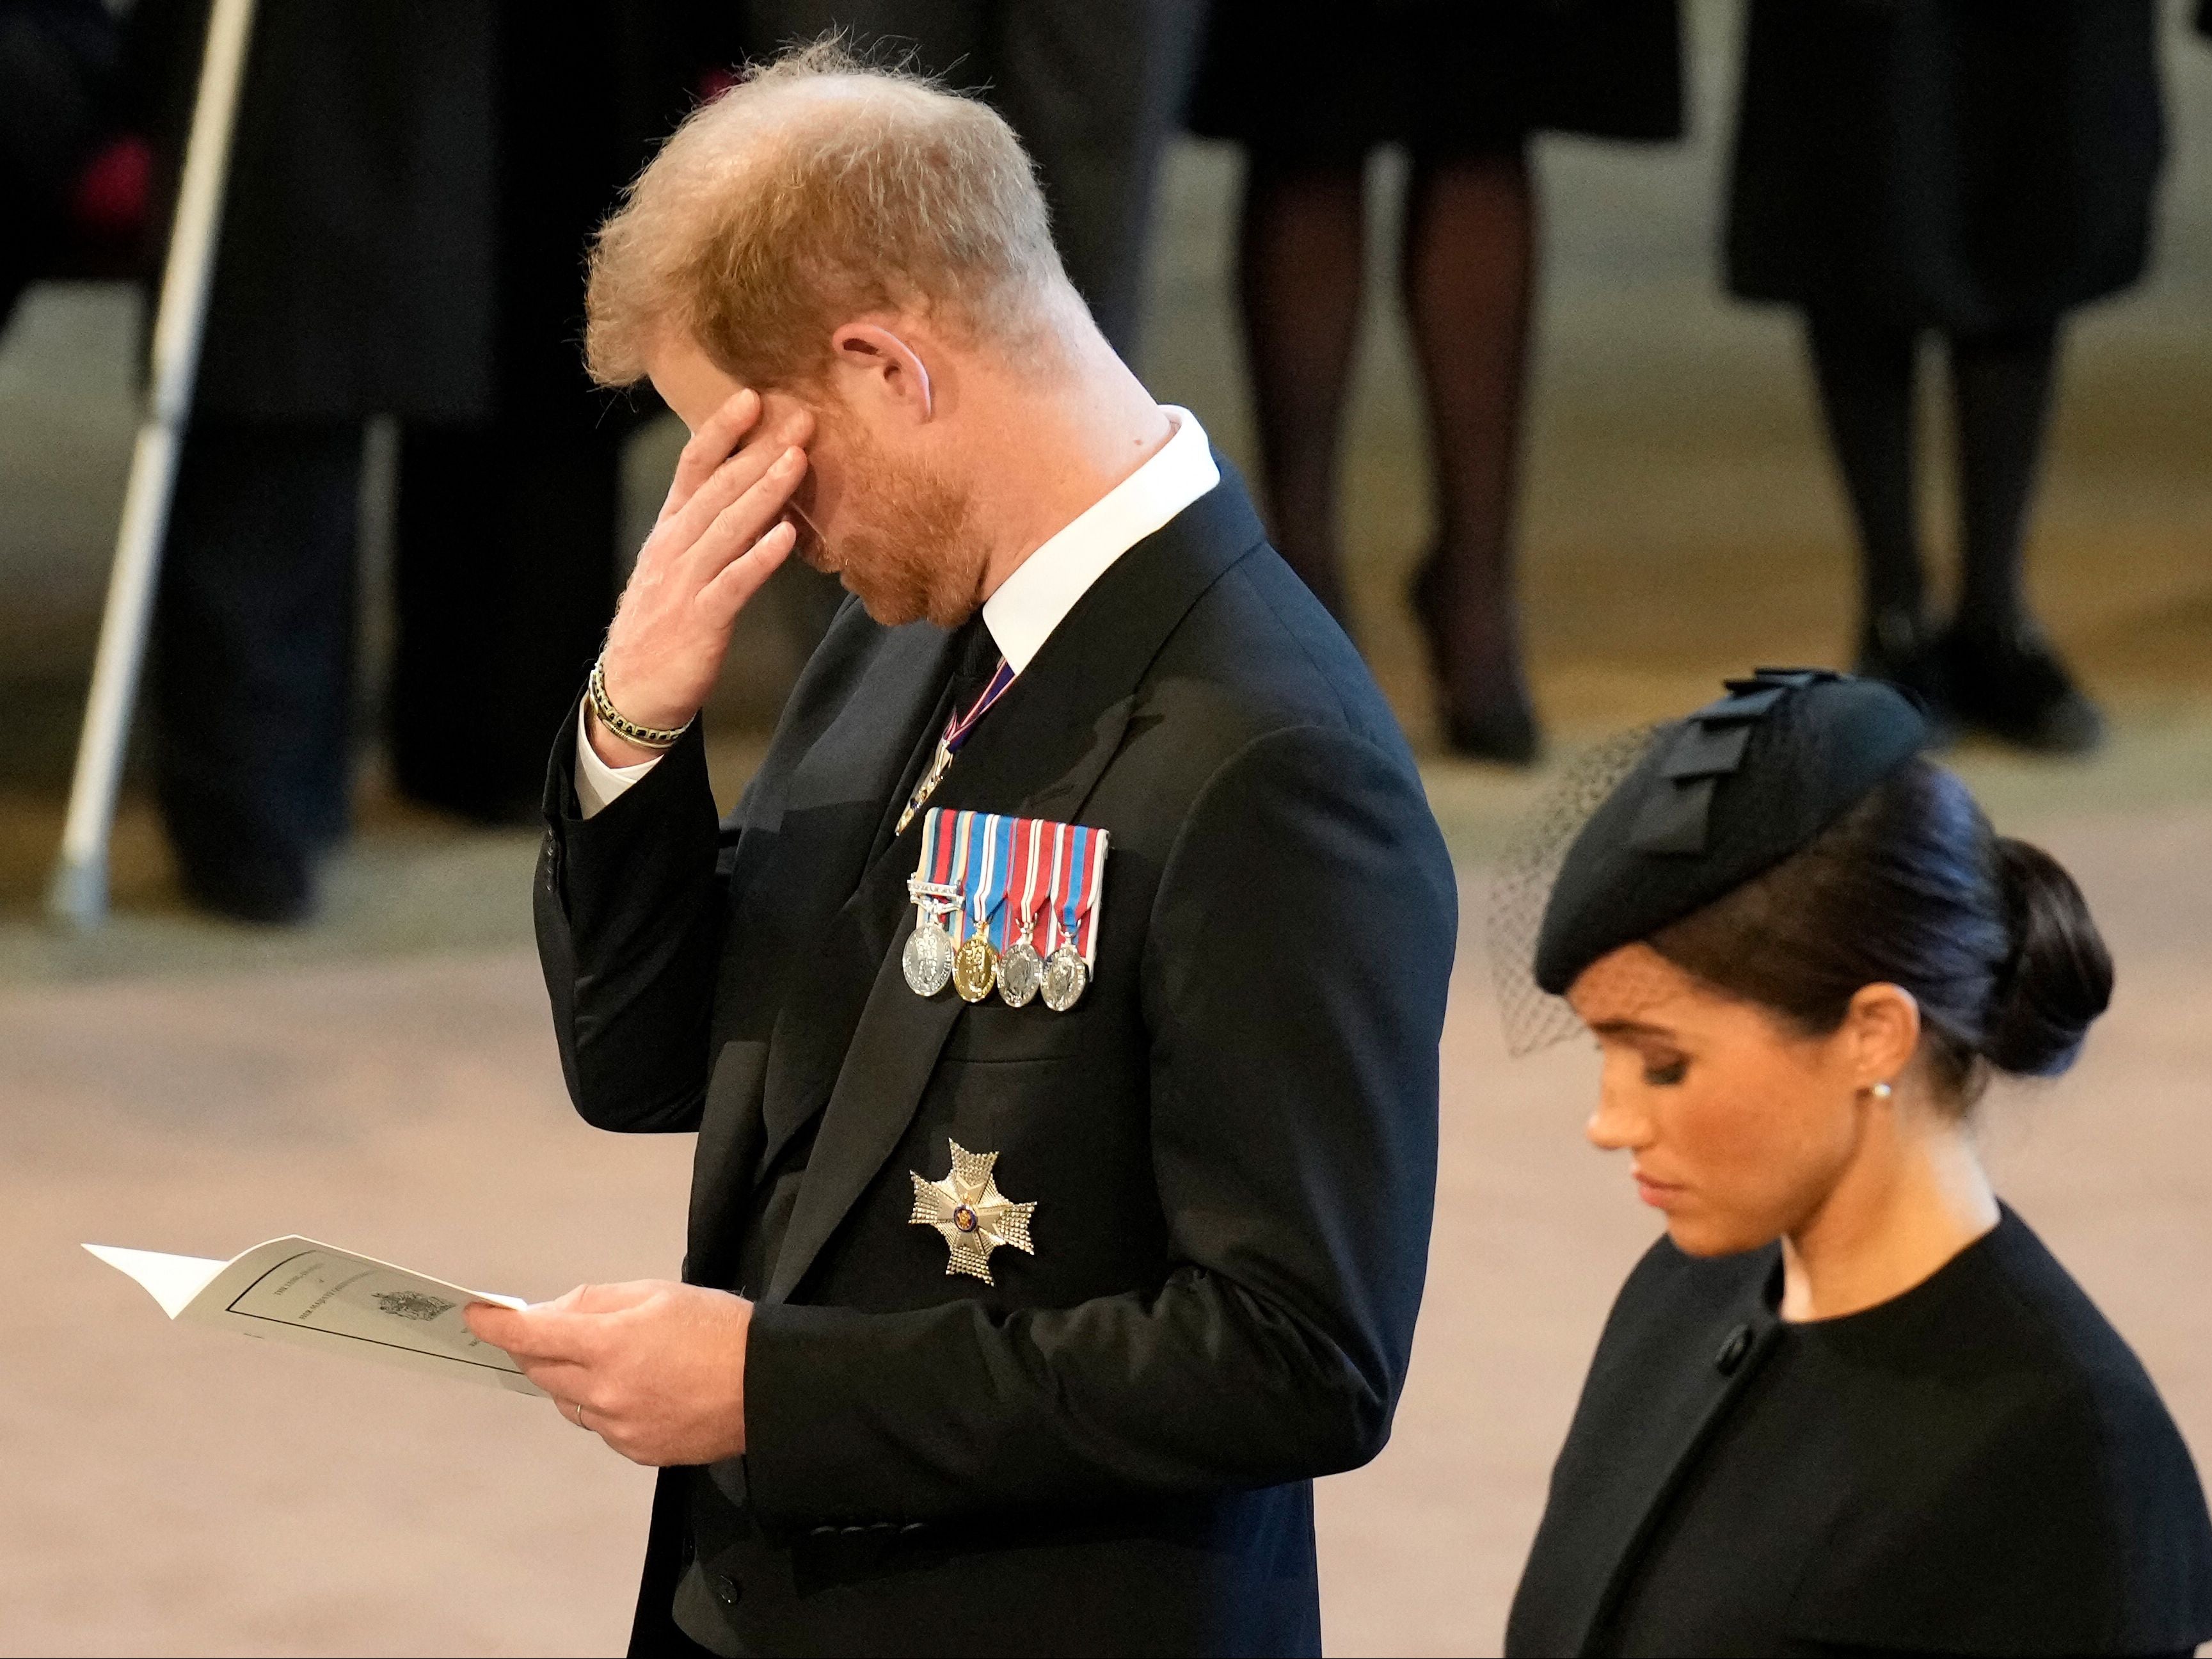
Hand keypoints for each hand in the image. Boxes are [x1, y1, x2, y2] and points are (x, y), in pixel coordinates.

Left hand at [464, 1280, 752, 1465]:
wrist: (767, 1386)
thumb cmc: (718, 1329)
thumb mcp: (657, 1294)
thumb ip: (595, 1302)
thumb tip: (550, 1313)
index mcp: (610, 1345)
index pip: (532, 1336)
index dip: (497, 1326)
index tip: (476, 1316)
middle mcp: (605, 1393)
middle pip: (542, 1370)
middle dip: (536, 1347)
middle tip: (547, 1330)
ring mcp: (618, 1428)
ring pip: (567, 1401)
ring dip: (571, 1378)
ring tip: (612, 1358)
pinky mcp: (635, 1451)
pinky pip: (599, 1424)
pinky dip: (601, 1404)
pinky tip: (637, 1387)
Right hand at [592, 388, 813, 765]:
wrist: (631, 690)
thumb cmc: (663, 625)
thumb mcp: (679, 566)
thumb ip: (711, 530)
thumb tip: (754, 494)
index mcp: (669, 530)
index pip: (693, 468)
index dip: (722, 431)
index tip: (753, 397)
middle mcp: (674, 547)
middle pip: (717, 489)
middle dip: (759, 451)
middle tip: (800, 418)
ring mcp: (685, 582)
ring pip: (727, 527)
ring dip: (764, 491)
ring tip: (797, 460)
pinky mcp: (700, 619)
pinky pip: (734, 582)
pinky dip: (760, 557)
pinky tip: (786, 536)